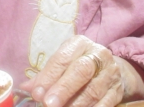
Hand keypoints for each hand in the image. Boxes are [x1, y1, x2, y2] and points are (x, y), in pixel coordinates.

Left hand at [20, 36, 143, 106]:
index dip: (49, 77)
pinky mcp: (118, 91)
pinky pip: (105, 104)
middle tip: (48, 104)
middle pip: (81, 71)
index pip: (63, 59)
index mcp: (80, 43)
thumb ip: (45, 76)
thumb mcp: (62, 63)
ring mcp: (111, 73)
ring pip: (93, 90)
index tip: (37, 94)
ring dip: (75, 105)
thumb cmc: (78, 64)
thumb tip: (25, 89)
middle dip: (63, 89)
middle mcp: (98, 55)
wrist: (110, 69)